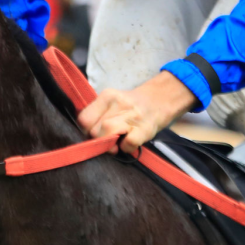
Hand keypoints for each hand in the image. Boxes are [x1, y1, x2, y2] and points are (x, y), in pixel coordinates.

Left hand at [77, 71, 198, 154]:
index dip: (86, 131)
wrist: (161, 99)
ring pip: (107, 136)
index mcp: (107, 96)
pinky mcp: (144, 129)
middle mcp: (118, 104)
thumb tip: (85, 136)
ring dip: (110, 146)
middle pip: (94, 131)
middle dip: (98, 140)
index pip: (84, 119)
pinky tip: (129, 143)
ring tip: (117, 143)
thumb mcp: (112, 103)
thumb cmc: (131, 106)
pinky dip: (126, 149)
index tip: (93, 134)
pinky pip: (127, 145)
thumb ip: (98, 115)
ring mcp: (132, 116)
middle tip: (108, 140)